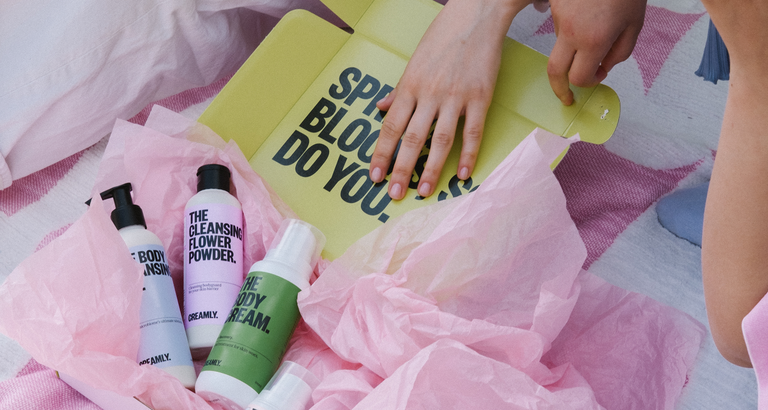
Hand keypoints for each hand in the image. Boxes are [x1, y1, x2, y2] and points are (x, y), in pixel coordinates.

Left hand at [369, 0, 528, 199]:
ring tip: (425, 191)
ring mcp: (455, 97)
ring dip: (432, 168)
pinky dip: (469, 154)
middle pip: (412, 138)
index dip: (381, 153)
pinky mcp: (480, 97)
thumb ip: (399, 90)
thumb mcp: (414, 62)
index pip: (390, 126)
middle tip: (394, 194)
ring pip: (441, 139)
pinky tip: (464, 174)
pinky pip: (473, 131)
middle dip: (401, 168)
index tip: (374, 176)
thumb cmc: (442, 38)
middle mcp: (429, 94)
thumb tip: (380, 108)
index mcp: (409, 86)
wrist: (476, 16)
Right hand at [547, 0, 646, 104]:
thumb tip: (602, 69)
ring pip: (561, 47)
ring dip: (573, 49)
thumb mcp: (633, 25)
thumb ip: (619, 53)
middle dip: (560, 88)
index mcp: (593, 41)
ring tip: (595, 29)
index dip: (589, 82)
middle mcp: (570, 33)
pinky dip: (572, 29)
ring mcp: (558, 19)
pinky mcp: (554, 7)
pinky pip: (560, 28)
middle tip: (567, 96)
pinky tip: (588, 15)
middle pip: (555, 72)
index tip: (596, 78)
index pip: (580, 77)